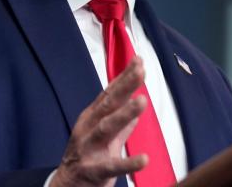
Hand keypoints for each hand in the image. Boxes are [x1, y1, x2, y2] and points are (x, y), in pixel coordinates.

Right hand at [51, 57, 147, 186]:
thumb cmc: (87, 158)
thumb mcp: (104, 135)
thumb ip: (122, 119)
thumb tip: (137, 98)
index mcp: (92, 117)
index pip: (109, 92)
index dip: (124, 76)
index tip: (138, 60)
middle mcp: (88, 128)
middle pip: (108, 104)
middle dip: (124, 86)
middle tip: (140, 72)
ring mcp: (89, 149)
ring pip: (106, 128)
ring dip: (124, 114)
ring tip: (142, 102)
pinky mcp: (93, 170)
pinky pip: (112, 166)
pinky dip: (128, 163)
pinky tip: (144, 160)